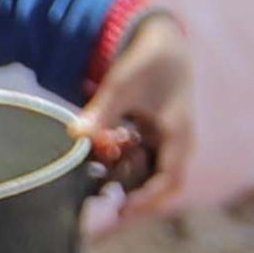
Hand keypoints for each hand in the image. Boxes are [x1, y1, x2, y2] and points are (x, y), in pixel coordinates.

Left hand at [83, 10, 200, 214]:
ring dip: (124, 178)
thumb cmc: (146, 62)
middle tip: (104, 202)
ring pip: (147, 176)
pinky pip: (140, 163)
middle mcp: (177, 144)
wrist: (161, 42)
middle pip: (158, 185)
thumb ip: (101, 113)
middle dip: (132, 196)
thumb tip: (76, 135)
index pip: (169, 180)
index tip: (121, 210)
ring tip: (99, 173)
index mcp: (178, 134)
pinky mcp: (154, 140)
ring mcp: (166, 143)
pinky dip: (121, 165)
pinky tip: (103, 157)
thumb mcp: (121, 85)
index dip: (146, 200)